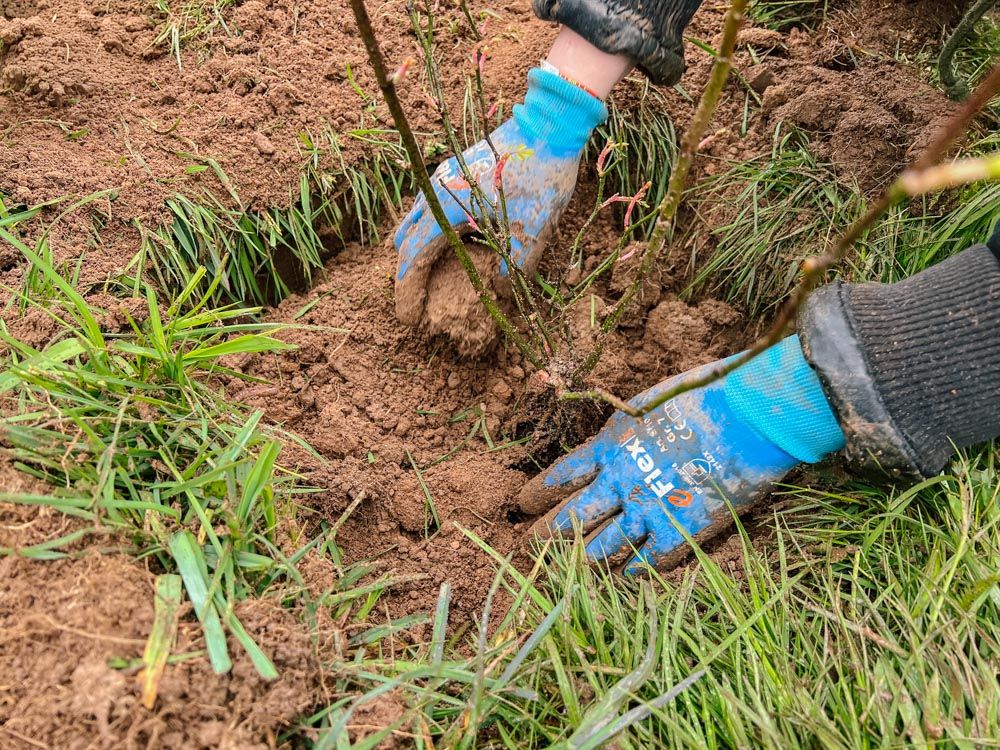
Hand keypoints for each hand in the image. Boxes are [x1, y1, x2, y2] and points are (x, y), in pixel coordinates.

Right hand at [393, 68, 606, 325]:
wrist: (548, 125)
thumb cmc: (540, 177)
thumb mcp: (532, 230)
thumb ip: (513, 266)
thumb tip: (500, 292)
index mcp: (448, 209)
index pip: (415, 258)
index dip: (408, 291)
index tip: (408, 318)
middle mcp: (436, 192)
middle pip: (406, 240)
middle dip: (407, 274)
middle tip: (413, 303)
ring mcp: (442, 178)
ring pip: (414, 219)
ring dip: (414, 249)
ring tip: (422, 275)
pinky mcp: (454, 170)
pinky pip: (428, 205)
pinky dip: (426, 228)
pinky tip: (444, 240)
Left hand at [517, 337, 845, 572]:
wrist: (748, 417)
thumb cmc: (707, 393)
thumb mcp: (654, 400)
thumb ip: (632, 426)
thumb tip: (625, 435)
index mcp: (611, 444)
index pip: (563, 473)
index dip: (541, 490)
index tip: (524, 500)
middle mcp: (620, 481)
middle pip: (572, 516)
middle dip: (546, 533)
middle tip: (527, 544)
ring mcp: (648, 510)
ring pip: (602, 546)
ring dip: (580, 559)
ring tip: (560, 570)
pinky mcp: (680, 532)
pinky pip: (649, 562)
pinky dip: (633, 571)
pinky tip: (623, 577)